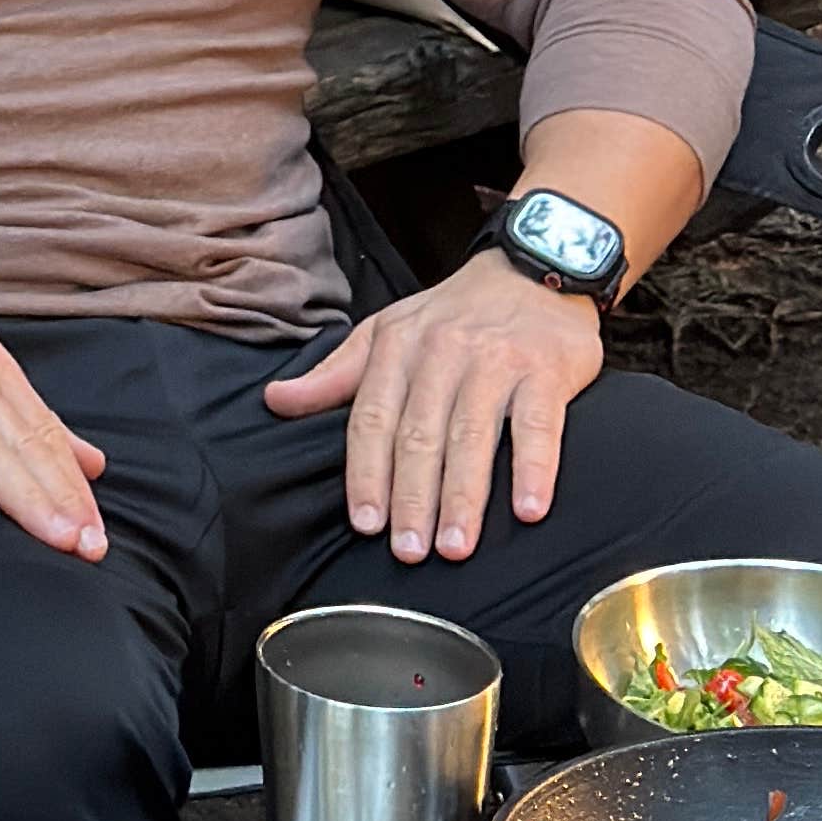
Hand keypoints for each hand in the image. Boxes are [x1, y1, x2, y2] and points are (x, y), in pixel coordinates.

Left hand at [271, 255, 592, 566]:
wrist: (536, 269)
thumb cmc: (454, 314)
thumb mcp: (388, 332)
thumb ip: (334, 374)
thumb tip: (275, 401)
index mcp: (397, 347)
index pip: (373, 419)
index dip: (367, 473)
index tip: (366, 523)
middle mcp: (443, 352)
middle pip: (420, 435)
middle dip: (412, 498)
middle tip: (409, 552)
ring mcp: (497, 360)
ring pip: (473, 436)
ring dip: (463, 496)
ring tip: (455, 546)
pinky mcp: (546, 369)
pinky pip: (537, 426)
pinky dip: (533, 469)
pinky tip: (528, 510)